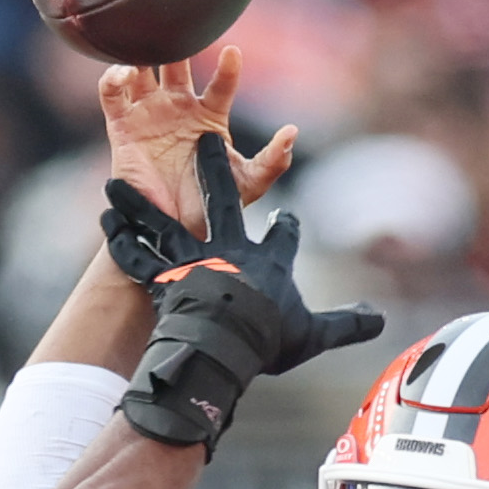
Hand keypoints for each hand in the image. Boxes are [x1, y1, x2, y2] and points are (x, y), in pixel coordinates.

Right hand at [98, 48, 295, 238]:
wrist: (170, 231)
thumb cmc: (209, 206)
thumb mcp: (248, 184)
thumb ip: (273, 161)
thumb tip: (292, 133)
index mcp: (209, 116)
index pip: (220, 83)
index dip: (227, 68)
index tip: (233, 52)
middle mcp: (178, 107)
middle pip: (176, 63)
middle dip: (179, 43)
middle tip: (183, 26)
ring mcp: (149, 114)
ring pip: (142, 70)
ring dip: (142, 52)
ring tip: (148, 41)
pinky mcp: (122, 127)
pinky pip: (112, 94)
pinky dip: (112, 78)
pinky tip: (123, 73)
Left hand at [105, 132, 383, 375]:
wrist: (223, 346)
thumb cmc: (267, 339)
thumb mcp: (314, 333)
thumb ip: (347, 323)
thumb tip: (381, 321)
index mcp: (264, 259)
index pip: (282, 237)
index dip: (286, 229)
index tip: (286, 220)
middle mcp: (225, 250)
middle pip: (223, 201)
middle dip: (214, 170)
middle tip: (204, 141)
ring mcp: (191, 262)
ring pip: (164, 222)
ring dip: (141, 201)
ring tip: (118, 183)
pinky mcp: (162, 279)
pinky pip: (137, 256)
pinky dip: (123, 241)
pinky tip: (107, 224)